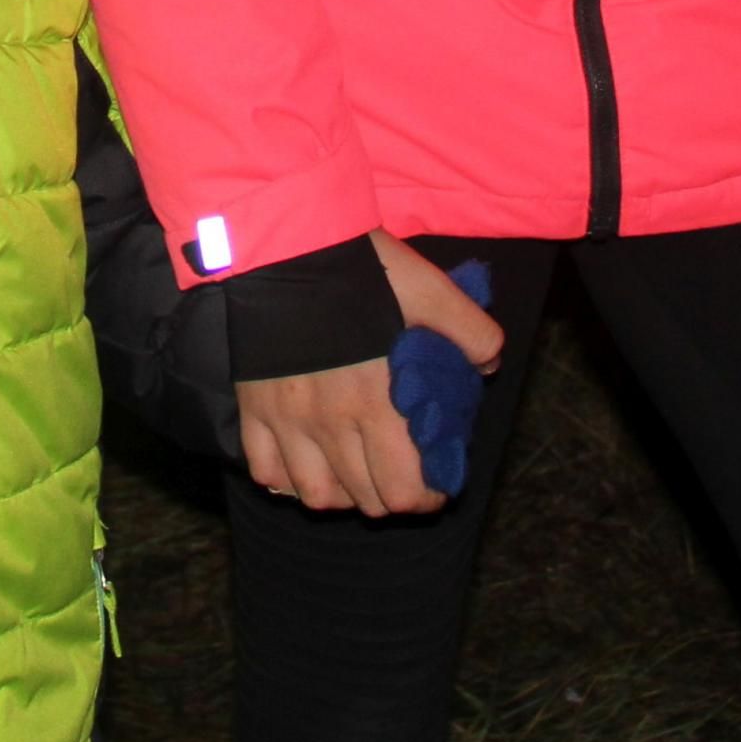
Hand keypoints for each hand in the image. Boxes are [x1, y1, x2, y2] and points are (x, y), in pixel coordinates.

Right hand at [235, 231, 502, 514]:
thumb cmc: (362, 266)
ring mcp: (286, 420)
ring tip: (355, 472)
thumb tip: (488, 367)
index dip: (428, 498)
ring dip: (343, 494)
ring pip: (316, 496)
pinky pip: (266, 471)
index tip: (436, 483)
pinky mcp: (252, 409)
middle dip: (392, 496)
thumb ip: (471, 331)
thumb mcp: (431, 289)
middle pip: (366, 501)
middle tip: (401, 473)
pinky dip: (288, 479)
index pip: (405, 491)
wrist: (286, 241)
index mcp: (377, 400)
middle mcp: (329, 422)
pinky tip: (306, 461)